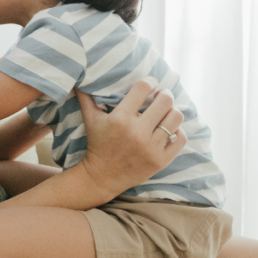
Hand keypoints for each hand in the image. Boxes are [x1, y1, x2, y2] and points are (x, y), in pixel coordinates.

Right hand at [74, 78, 185, 199]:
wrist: (102, 177)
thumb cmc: (97, 144)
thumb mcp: (90, 120)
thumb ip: (85, 98)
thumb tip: (77, 80)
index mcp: (120, 118)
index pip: (143, 88)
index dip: (150, 81)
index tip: (150, 83)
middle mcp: (137, 132)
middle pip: (165, 100)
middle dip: (165, 94)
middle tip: (162, 96)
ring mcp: (150, 147)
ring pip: (176, 118)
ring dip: (173, 111)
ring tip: (167, 112)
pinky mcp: (160, 160)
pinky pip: (180, 138)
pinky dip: (178, 131)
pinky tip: (170, 129)